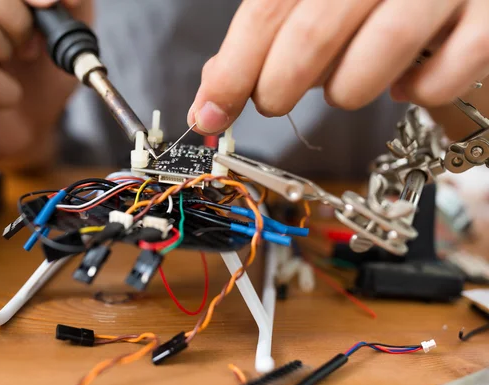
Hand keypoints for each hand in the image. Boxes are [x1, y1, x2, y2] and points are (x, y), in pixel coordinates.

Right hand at [0, 0, 91, 168]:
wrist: (31, 123)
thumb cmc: (41, 72)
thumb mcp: (70, 33)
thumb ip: (73, 7)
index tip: (49, 5)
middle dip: (16, 20)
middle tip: (29, 47)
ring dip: (1, 45)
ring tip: (11, 63)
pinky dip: (4, 89)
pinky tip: (8, 94)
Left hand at [188, 0, 488, 134]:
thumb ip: (270, 33)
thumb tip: (214, 90)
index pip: (268, 10)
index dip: (233, 69)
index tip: (210, 112)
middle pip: (312, 36)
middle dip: (278, 88)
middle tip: (272, 100)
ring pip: (371, 66)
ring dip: (345, 91)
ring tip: (347, 82)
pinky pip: (437, 83)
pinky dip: (413, 95)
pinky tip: (405, 80)